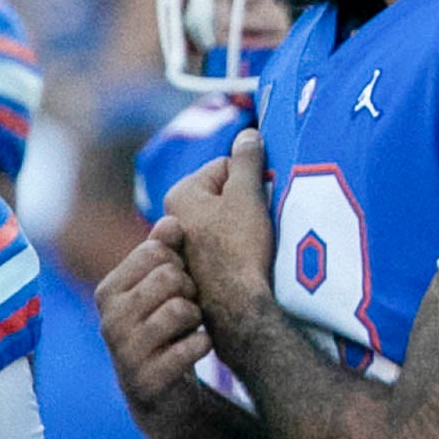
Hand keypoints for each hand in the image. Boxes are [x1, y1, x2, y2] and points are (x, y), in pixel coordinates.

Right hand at [95, 238, 215, 422]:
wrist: (166, 395)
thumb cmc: (166, 330)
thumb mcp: (162, 289)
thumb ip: (165, 252)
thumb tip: (172, 220)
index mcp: (108, 292)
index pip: (154, 251)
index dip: (180, 262)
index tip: (180, 280)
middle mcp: (109, 320)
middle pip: (169, 276)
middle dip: (191, 288)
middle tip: (189, 306)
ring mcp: (125, 352)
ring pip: (181, 309)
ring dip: (198, 317)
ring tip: (190, 327)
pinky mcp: (147, 380)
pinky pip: (193, 346)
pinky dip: (204, 344)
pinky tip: (197, 349)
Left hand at [157, 134, 275, 311]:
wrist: (236, 305)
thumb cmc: (239, 247)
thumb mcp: (247, 195)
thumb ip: (247, 160)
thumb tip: (248, 133)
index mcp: (181, 193)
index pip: (226, 166)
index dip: (252, 178)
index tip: (262, 199)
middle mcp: (176, 215)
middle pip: (225, 192)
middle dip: (247, 200)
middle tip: (260, 220)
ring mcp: (185, 242)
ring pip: (225, 217)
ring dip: (244, 223)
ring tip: (254, 241)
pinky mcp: (198, 264)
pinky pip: (224, 242)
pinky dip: (238, 245)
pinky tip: (247, 258)